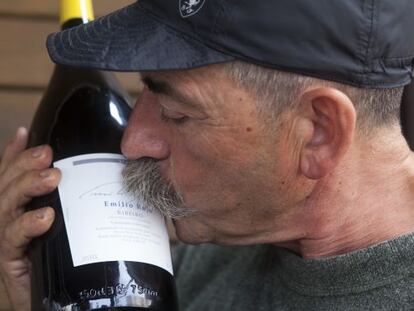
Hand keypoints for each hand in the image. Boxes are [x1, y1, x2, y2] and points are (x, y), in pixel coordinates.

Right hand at [0, 128, 59, 310]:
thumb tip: (86, 178)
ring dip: (26, 187)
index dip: (14, 154)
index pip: (11, 176)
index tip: (26, 132)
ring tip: (51, 178)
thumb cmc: (61, 260)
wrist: (52, 301)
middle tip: (47, 154)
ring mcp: (6, 239)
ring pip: (6, 206)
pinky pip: (12, 239)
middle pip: (7, 185)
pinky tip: (44, 217)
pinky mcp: (10, 260)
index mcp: (19, 209)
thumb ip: (71, 203)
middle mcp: (8, 220)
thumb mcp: (66, 226)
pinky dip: (27, 225)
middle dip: (24, 165)